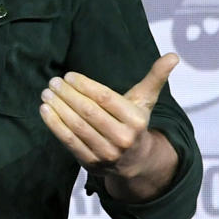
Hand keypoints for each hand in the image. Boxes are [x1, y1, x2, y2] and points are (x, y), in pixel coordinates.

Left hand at [39, 53, 179, 199]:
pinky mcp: (91, 162)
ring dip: (58, 108)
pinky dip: (54, 125)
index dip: (84, 85)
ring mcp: (107, 153)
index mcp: (136, 120)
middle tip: (53, 82)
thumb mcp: (146, 101)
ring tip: (46, 93)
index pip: (105, 98)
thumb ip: (155, 77)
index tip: (68, 75)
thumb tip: (173, 55)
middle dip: (67, 95)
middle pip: (89, 112)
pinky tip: (44, 110)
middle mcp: (123, 138)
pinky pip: (69, 141)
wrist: (135, 162)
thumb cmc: (135, 122)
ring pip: (77, 126)